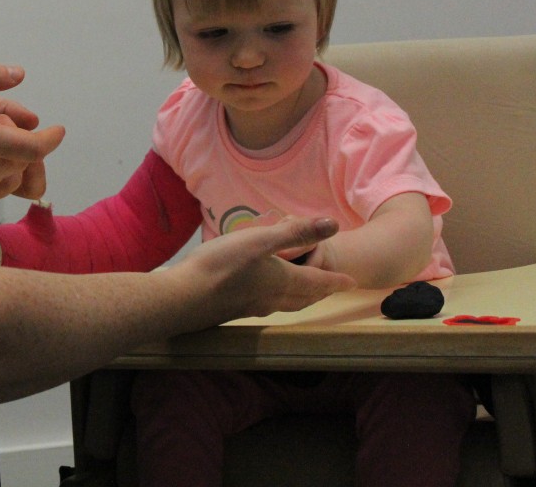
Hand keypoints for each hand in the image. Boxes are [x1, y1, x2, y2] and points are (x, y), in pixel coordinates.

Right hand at [171, 216, 355, 326]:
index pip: (317, 281)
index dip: (336, 280)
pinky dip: (280, 301)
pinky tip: (265, 297)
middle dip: (320, 292)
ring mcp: (252, 307)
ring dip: (302, 299)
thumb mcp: (259, 240)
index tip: (352, 282)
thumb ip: (295, 232)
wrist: (183, 298)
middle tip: (331, 287)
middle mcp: (272, 298)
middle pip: (304, 297)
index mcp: (282, 280)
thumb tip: (333, 225)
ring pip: (287, 304)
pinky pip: (268, 306)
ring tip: (305, 294)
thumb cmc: (222, 265)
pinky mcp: (234, 311)